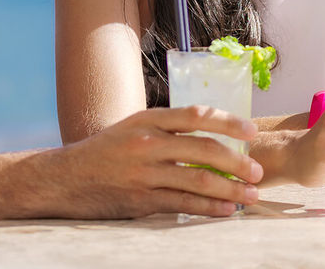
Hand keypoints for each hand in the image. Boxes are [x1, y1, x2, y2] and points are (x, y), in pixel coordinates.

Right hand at [39, 106, 260, 218]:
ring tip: (251, 194)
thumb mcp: (132, 128)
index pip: (196, 115)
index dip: (228, 122)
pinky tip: (227, 209)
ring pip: (197, 179)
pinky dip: (209, 207)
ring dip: (230, 188)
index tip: (251, 131)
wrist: (66, 179)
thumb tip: (210, 134)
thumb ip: (166, 129)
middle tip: (259, 170)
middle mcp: (147, 143)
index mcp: (147, 119)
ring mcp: (144, 173)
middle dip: (237, 161)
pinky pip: (183, 203)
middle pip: (203, 149)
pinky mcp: (141, 201)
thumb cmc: (105, 152)